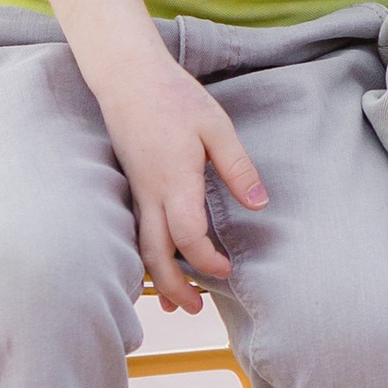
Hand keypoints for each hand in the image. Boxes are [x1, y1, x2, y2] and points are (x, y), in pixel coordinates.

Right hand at [92, 46, 268, 311]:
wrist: (127, 77)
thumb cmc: (174, 97)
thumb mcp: (216, 127)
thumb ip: (237, 168)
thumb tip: (260, 205)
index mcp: (175, 180)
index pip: (187, 235)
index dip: (206, 260)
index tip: (228, 270)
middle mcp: (150, 193)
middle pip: (156, 255)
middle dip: (174, 288)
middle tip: (197, 310)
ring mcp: (137, 191)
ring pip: (142, 247)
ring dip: (158, 279)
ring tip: (176, 303)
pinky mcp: (132, 185)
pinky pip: (137, 231)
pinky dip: (148, 256)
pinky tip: (158, 264)